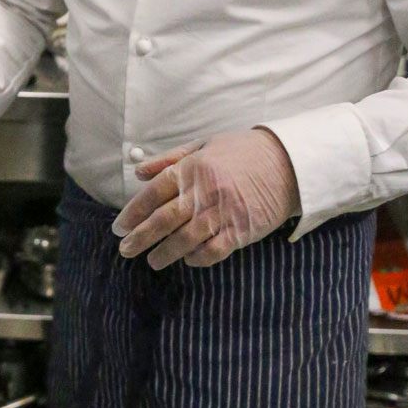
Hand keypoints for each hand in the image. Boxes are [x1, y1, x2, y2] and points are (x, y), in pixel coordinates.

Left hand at [111, 128, 301, 269]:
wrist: (288, 163)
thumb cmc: (242, 153)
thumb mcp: (204, 146)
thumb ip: (169, 160)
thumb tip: (138, 172)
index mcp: (193, 168)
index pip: (154, 193)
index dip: (133, 212)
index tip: (119, 226)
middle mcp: (205, 191)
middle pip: (164, 219)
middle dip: (141, 237)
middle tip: (125, 249)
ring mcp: (224, 212)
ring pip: (185, 239)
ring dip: (164, 253)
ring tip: (152, 261)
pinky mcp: (241, 230)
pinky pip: (213, 250)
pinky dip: (197, 258)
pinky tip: (187, 260)